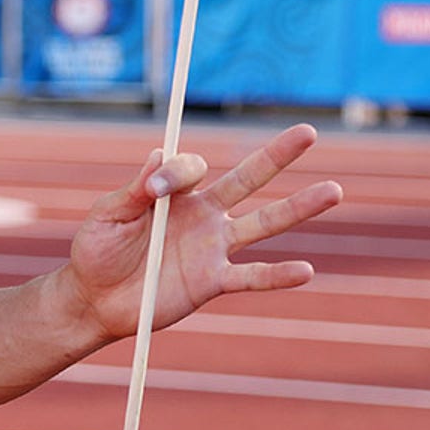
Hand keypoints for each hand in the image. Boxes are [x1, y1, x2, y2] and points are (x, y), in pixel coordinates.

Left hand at [67, 124, 344, 341]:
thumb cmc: (97, 250)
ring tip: (334, 190)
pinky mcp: (213, 281)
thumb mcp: (106, 215)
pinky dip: (277, 276)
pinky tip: (306, 271)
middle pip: (248, 179)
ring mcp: (213, 247)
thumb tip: (159, 155)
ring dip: (298, 208)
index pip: (194, 167)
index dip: (178, 172)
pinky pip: (251, 277)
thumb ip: (133, 190)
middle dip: (276, 155)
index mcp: (175, 193)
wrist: (95, 298)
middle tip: (308, 131)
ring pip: (264, 223)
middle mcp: (203, 215)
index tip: (154, 190)